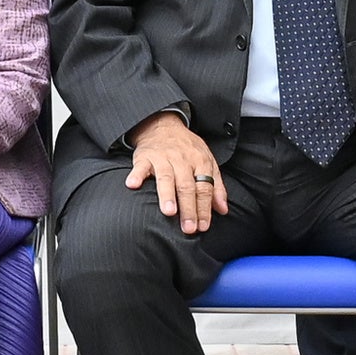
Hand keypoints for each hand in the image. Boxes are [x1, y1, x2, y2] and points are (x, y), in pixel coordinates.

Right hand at [127, 113, 227, 235]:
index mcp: (200, 162)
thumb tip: (222, 209)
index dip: (204, 208)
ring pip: (166, 177)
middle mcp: (182, 160)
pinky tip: (133, 185)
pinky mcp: (145, 156)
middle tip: (189, 228)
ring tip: (169, 212)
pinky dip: (136, 175)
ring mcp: (163, 157)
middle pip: (187, 186)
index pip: (204, 188)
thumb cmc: (187, 149)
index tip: (203, 226)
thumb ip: (216, 186)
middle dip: (188, 208)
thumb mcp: (207, 162)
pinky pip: (140, 166)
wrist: (163, 126)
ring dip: (167, 194)